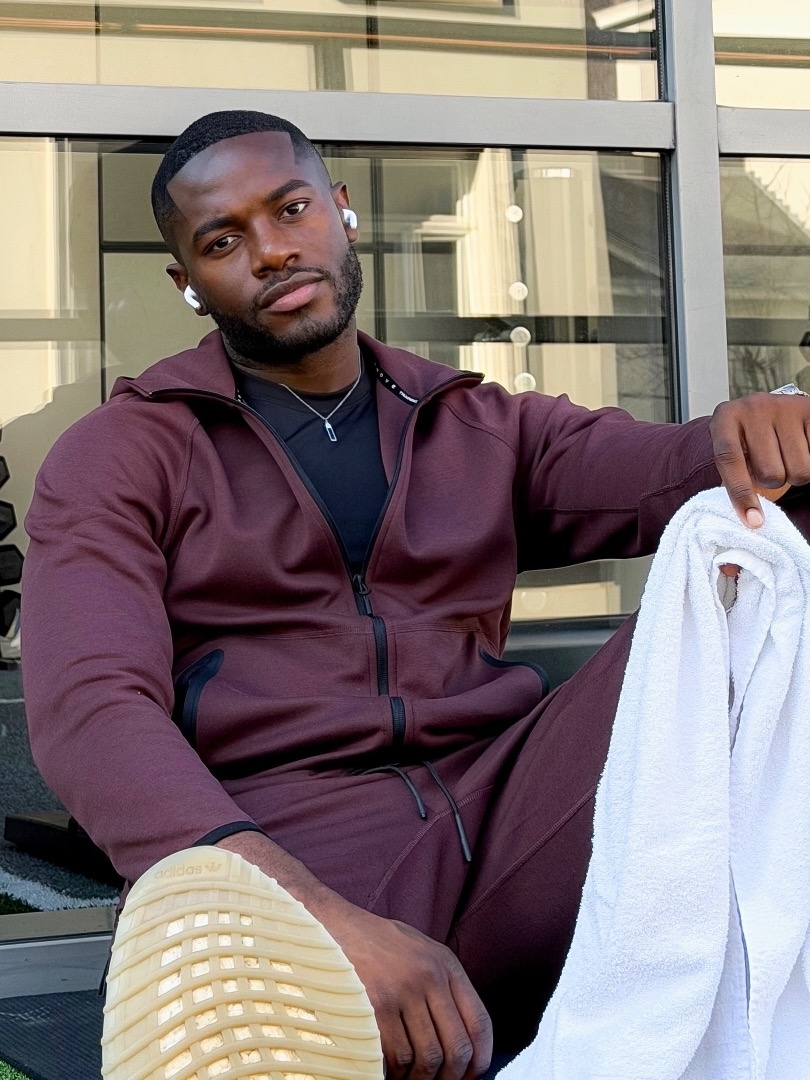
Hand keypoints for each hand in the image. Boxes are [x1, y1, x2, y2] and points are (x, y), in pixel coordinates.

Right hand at [322, 903, 492, 1079]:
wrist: (331, 924)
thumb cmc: (374, 942)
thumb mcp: (420, 950)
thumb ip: (443, 986)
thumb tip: (460, 1039)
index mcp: (445, 963)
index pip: (479, 1022)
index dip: (479, 1059)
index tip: (471, 1076)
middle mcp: (429, 976)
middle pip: (456, 1048)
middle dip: (450, 1077)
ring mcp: (402, 991)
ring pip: (426, 1058)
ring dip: (420, 1079)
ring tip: (410, 1079)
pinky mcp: (375, 1006)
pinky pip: (396, 1057)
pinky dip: (395, 1073)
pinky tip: (390, 1070)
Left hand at [710, 393, 809, 527]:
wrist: (771, 410)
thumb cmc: (749, 440)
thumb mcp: (734, 452)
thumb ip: (735, 478)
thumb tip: (751, 520)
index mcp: (726, 418)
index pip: (729, 459)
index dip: (740, 494)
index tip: (753, 522)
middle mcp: (753, 407)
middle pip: (771, 473)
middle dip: (773, 481)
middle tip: (771, 464)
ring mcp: (784, 407)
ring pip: (799, 470)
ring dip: (795, 473)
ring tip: (786, 455)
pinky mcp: (809, 410)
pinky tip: (802, 448)